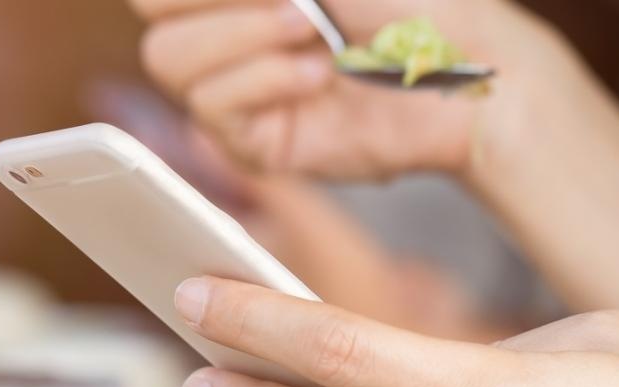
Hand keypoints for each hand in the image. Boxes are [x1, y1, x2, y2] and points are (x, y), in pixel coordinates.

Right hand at [128, 0, 556, 178]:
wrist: (467, 66)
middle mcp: (224, 31)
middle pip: (150, 16)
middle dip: (219, 2)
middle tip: (298, 4)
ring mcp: (235, 87)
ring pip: (169, 60)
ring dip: (244, 38)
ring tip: (314, 36)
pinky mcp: (253, 141)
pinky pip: (211, 108)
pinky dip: (263, 80)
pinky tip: (316, 75)